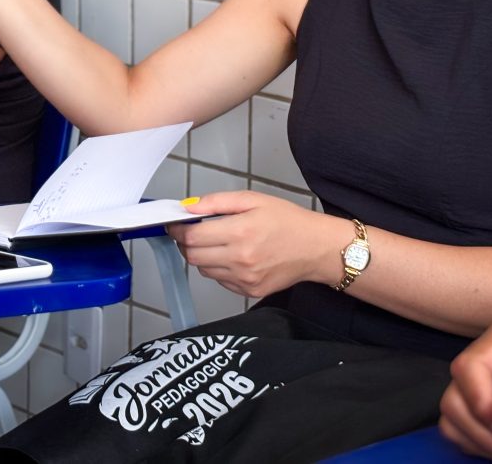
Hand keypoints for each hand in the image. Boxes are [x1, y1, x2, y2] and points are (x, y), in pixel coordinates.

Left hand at [167, 191, 321, 297]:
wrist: (316, 248)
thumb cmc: (287, 221)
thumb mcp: (253, 200)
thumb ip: (217, 202)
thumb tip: (188, 208)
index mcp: (240, 232)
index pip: (192, 237)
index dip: (177, 230)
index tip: (175, 224)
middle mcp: (240, 259)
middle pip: (193, 256)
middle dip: (187, 243)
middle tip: (195, 232)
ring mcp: (245, 279)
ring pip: (204, 270)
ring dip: (202, 256)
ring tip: (218, 242)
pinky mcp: (250, 292)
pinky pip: (220, 281)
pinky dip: (219, 269)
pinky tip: (233, 256)